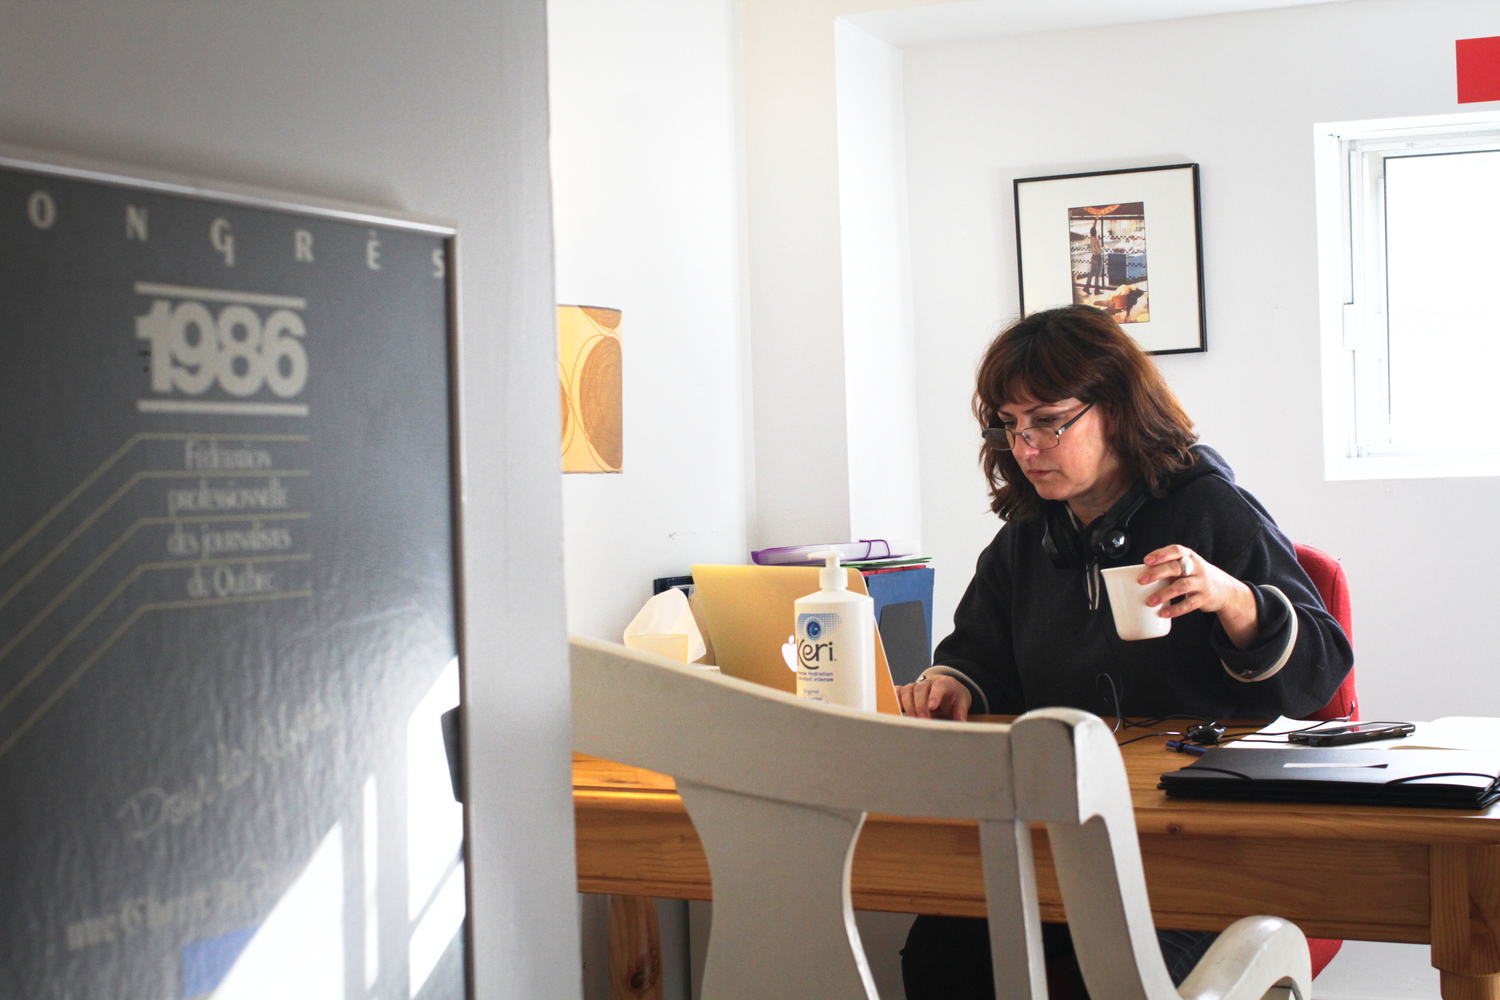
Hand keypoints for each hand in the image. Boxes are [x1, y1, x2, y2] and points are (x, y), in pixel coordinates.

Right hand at [896, 674, 971, 720]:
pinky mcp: (908, 690)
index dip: (935, 695)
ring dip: (908, 705)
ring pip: (908, 689)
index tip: (932, 707)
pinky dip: (895, 699)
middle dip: (920, 705)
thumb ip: (961, 713)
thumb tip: (961, 726)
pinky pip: (898, 691)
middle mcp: (930, 681)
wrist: (949, 689)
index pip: (939, 685)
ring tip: (912, 719)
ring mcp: (917, 684)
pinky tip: (896, 710)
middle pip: (921, 688)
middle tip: (923, 720)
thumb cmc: (955, 697)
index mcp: (946, 683)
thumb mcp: (962, 703)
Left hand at [1140, 545, 1257, 648]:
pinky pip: (1189, 604)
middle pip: (1175, 567)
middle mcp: (1196, 567)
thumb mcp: (1185, 567)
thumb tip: (1139, 576)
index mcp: (1189, 556)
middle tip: (1141, 580)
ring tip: (1150, 601)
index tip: (1146, 560)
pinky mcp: (1204, 598)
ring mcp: (1202, 583)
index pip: (1175, 550)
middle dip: (1157, 573)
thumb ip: (1167, 568)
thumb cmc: (1196, 576)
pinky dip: (1176, 609)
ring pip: (1182, 586)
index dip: (1161, 554)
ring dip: (1164, 594)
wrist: (1225, 590)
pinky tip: (1164, 613)